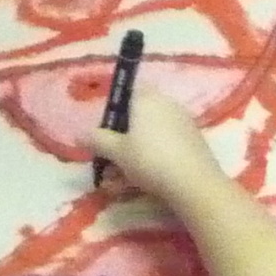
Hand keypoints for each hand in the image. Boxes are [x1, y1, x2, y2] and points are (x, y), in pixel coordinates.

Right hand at [84, 84, 225, 202]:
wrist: (194, 182)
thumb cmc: (149, 160)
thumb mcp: (117, 151)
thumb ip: (97, 140)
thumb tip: (80, 133)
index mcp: (147, 98)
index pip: (127, 93)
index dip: (114, 112)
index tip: (106, 135)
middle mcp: (167, 103)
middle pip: (139, 115)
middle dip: (123, 137)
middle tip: (111, 160)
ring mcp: (184, 120)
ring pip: (152, 133)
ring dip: (136, 150)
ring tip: (123, 178)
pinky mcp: (194, 139)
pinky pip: (167, 143)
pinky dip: (154, 156)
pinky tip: (146, 178)